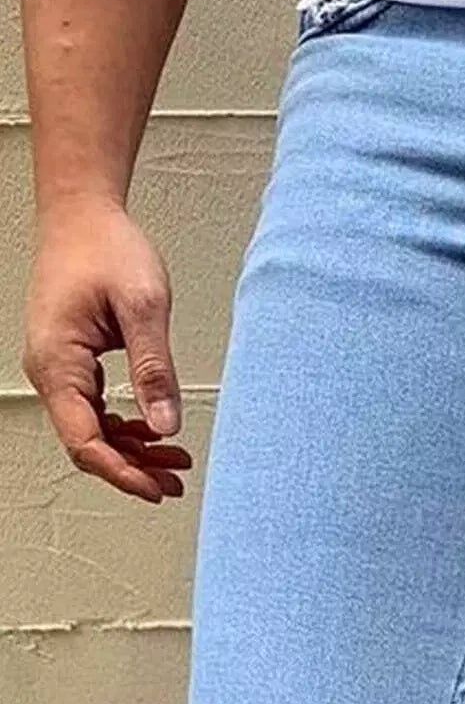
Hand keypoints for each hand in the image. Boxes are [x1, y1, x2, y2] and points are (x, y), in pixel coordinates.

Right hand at [23, 198, 191, 502]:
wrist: (82, 214)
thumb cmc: (105, 247)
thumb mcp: (143, 307)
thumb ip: (155, 369)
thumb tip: (165, 426)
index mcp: (58, 362)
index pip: (84, 440)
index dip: (121, 472)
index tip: (156, 489)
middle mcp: (50, 370)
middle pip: (87, 443)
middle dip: (131, 469)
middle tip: (174, 483)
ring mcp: (59, 368)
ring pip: (92, 430)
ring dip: (132, 451)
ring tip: (173, 462)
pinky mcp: (72, 362)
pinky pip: (94, 410)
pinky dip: (124, 427)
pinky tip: (154, 432)